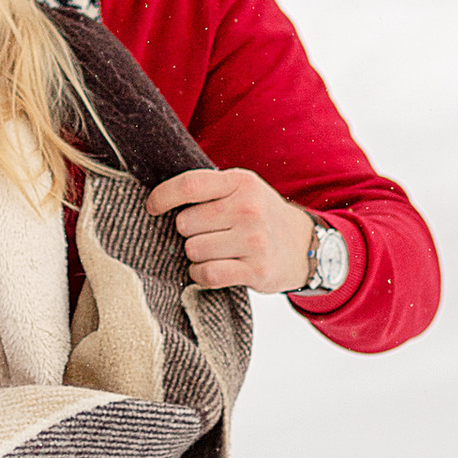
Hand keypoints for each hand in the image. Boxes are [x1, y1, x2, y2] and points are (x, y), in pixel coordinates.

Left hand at [145, 164, 315, 293]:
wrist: (305, 245)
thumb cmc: (260, 216)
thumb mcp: (242, 189)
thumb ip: (208, 189)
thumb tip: (158, 200)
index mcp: (241, 183)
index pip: (189, 185)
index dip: (163, 197)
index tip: (152, 207)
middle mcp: (249, 209)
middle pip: (185, 223)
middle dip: (189, 231)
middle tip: (208, 233)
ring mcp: (255, 240)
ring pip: (193, 250)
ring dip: (196, 255)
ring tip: (215, 251)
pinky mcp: (256, 270)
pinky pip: (207, 274)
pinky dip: (201, 274)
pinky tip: (213, 268)